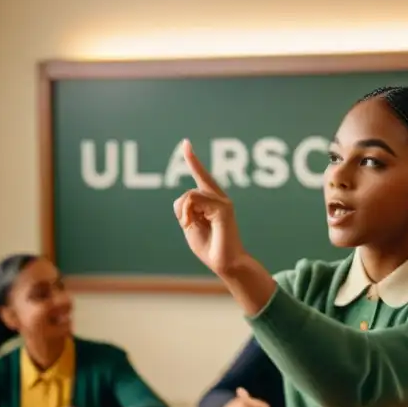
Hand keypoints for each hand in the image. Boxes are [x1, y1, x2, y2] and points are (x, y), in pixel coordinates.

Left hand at [173, 140, 249, 277]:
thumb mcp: (190, 224)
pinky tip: (195, 224)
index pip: (201, 175)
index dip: (192, 159)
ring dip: (185, 214)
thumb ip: (186, 208)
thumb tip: (187, 197)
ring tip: (195, 227)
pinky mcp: (223, 208)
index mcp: (212, 201)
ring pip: (189, 196)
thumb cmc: (209, 247)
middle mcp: (220, 197)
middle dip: (182, 209)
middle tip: (188, 226)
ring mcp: (223, 201)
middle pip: (189, 192)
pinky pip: (194, 200)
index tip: (185, 143)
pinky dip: (188, 214)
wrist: (225, 263)